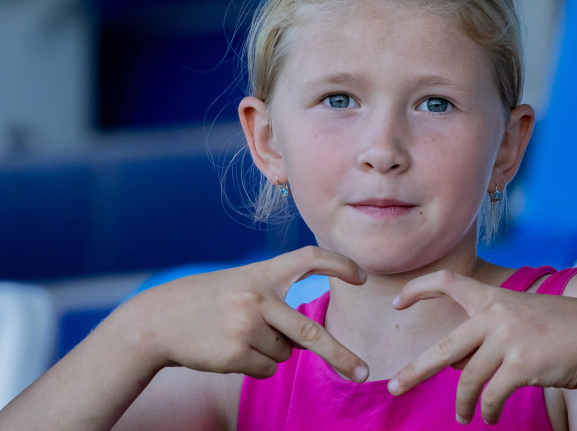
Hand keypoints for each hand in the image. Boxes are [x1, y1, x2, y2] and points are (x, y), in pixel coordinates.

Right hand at [116, 246, 368, 381]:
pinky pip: (267, 368)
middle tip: (365, 372)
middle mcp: (256, 296)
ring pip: (285, 353)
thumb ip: (277, 303)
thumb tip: (309, 342)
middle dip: (340, 356)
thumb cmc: (208, 302)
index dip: (338, 264)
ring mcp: (245, 326)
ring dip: (271, 351)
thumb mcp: (242, 286)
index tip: (363, 277)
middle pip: (310, 331)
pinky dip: (256, 365)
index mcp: (261, 273)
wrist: (157, 321)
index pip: (308, 259)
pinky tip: (230, 350)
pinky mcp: (234, 353)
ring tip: (238, 335)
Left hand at [387, 270, 576, 424]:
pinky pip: (491, 395)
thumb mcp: (521, 317)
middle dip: (416, 371)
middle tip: (395, 388)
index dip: (418, 288)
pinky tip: (488, 417)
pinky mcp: (522, 365)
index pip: (448, 281)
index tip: (397, 302)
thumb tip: (454, 364)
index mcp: (494, 298)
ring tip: (465, 417)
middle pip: (445, 347)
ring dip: (464, 403)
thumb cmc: (559, 330)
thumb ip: (487, 332)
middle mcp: (497, 315)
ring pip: (468, 380)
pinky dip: (486, 410)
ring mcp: (509, 339)